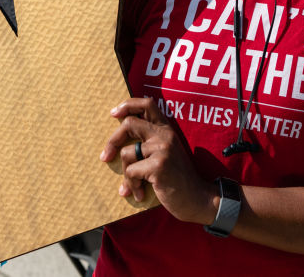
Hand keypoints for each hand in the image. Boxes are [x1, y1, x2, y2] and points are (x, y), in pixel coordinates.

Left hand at [100, 97, 215, 224]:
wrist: (198, 199)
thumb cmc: (178, 179)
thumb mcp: (167, 153)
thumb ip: (151, 142)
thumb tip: (119, 140)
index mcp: (167, 129)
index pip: (147, 104)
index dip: (127, 105)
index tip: (114, 114)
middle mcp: (164, 135)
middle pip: (129, 124)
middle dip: (112, 141)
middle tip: (105, 157)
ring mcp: (162, 149)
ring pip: (126, 153)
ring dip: (126, 174)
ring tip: (134, 186)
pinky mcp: (158, 165)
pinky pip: (131, 171)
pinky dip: (131, 185)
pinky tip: (139, 194)